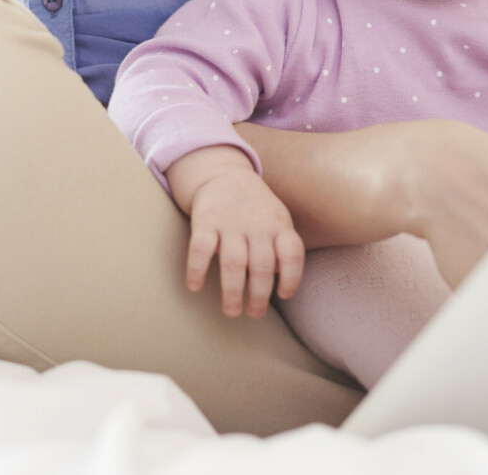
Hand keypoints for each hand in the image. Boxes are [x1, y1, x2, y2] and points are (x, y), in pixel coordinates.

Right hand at [167, 147, 303, 317]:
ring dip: (233, 291)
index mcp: (278, 225)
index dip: (291, 277)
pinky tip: (194, 286)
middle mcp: (257, 225)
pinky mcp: (205, 220)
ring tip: (232, 311)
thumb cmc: (256, 208)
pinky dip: (197, 269)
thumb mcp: (277, 220)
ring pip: (233, 263)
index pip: (292, 252)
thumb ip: (281, 247)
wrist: (225, 174)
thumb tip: (279, 283)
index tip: (284, 295)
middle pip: (262, 265)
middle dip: (259, 295)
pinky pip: (201, 248)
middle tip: (254, 314)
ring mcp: (230, 222)